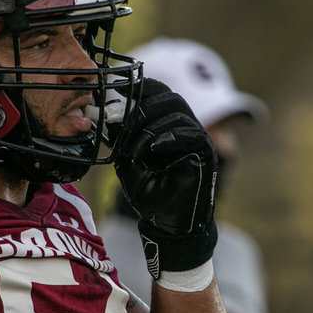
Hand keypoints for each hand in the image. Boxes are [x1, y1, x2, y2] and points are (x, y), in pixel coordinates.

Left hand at [113, 79, 217, 276]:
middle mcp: (184, 127)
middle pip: (169, 97)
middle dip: (142, 105)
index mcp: (166, 125)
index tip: (115, 91)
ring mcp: (197, 138)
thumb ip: (121, 137)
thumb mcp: (127, 161)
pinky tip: (152, 149)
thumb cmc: (150, 194)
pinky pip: (191, 134)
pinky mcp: (205, 153)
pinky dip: (169, 137)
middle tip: (122, 121)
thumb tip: (106, 112)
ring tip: (135, 148)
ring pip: (178, 112)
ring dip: (151, 126)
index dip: (139, 88)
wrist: (168, 224)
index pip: (157, 93)